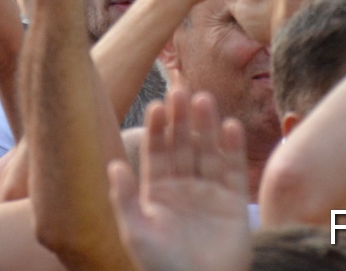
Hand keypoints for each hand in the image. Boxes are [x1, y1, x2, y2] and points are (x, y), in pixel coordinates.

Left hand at [108, 90, 250, 270]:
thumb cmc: (161, 266)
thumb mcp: (136, 232)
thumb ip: (125, 199)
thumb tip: (112, 165)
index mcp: (157, 191)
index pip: (156, 151)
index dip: (157, 128)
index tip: (156, 105)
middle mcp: (182, 187)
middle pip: (182, 145)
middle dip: (181, 119)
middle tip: (181, 91)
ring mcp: (208, 193)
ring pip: (207, 151)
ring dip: (206, 126)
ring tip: (204, 99)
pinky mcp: (233, 203)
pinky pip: (233, 170)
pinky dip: (232, 149)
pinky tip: (230, 126)